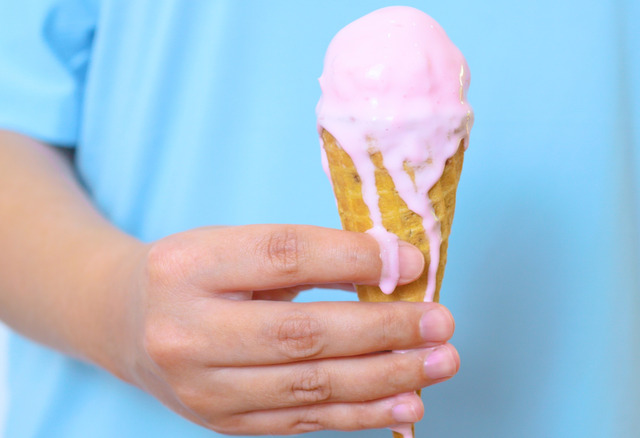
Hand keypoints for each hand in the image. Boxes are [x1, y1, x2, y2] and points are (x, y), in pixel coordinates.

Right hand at [109, 225, 458, 434]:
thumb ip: (307, 254)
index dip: (354, 259)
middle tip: (440, 322)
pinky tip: (407, 401)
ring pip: (311, 385)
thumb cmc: (197, 275)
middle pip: (303, 332)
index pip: (284, 256)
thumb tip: (393, 266)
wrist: (128, 324)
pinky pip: (305, 420)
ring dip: (387, 375)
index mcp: (189, 266)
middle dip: (384, 329)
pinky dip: (362, 413)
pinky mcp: (224, 424)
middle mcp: (186, 332)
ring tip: (441, 362)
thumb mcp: (235, 244)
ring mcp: (203, 388)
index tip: (410, 262)